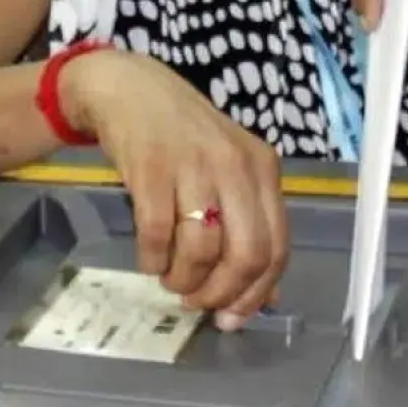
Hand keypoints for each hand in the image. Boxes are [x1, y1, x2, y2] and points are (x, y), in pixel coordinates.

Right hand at [61, 50, 289, 329]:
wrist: (130, 90)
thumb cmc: (185, 140)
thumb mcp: (230, 175)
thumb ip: (250, 228)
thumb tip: (265, 297)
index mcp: (264, 171)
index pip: (277, 248)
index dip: (256, 293)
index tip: (232, 317)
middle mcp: (237, 168)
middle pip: (247, 254)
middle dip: (221, 293)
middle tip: (198, 302)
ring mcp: (194, 166)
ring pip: (202, 249)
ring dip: (183, 280)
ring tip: (172, 280)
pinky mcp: (151, 169)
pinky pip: (157, 234)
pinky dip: (153, 260)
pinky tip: (150, 261)